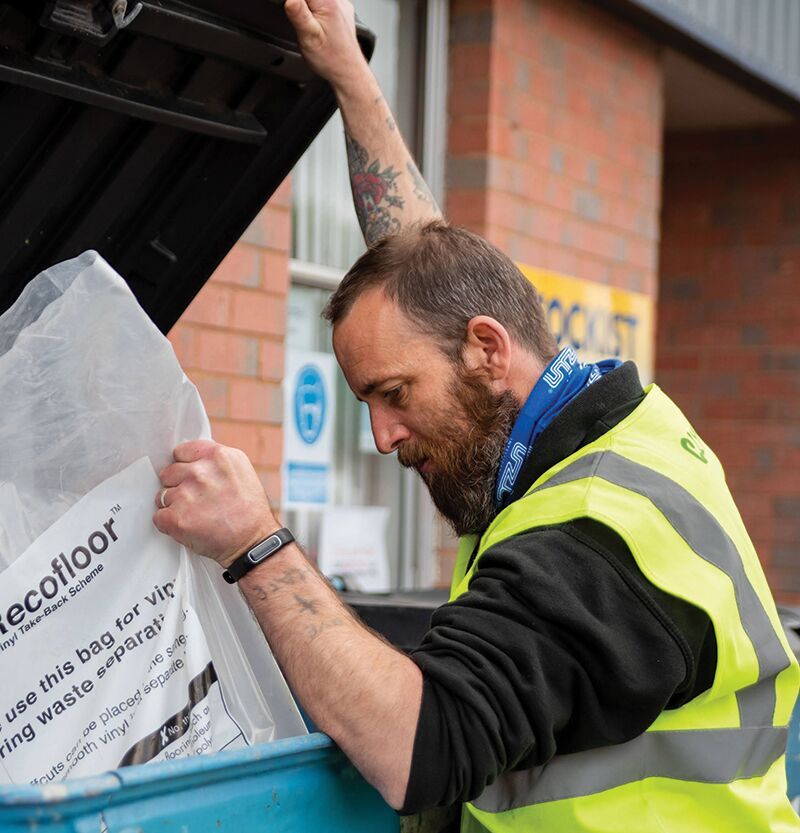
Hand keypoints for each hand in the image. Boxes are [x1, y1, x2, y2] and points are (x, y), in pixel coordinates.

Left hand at [153, 440, 277, 567]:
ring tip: (196, 514)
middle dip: (178, 485)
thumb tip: (191, 461)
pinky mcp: (176, 518)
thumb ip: (214, 462)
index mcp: (217, 456)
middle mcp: (200, 472)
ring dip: (174, 506)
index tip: (192, 477)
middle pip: (168, 472)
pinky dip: (170, 524)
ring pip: (162, 496)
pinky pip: (159, 517)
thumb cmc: (249, 510)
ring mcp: (186, 494)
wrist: (253, 542)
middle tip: (196, 499)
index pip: (181, 452)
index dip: (185, 466)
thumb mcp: (240, 471)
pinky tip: (190, 526)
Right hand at [284, 0, 368, 88]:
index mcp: (326, 2)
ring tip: (312, 27)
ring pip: (317, 1)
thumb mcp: (307, 36)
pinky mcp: (344, 11)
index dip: (296, 4)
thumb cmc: (331, 59)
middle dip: (302, 7)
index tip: (297, 15)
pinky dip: (319, 10)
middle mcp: (336, 0)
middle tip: (304, 25)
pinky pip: (326, 4)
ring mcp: (342, 4)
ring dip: (309, 8)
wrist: (348, 72)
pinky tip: (320, 26)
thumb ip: (297, 12)